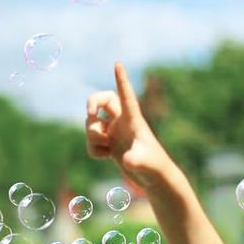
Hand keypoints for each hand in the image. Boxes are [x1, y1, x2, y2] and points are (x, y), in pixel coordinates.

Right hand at [85, 61, 174, 188]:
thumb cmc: (154, 168)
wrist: (153, 179)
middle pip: (103, 99)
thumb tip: (128, 159)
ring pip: (92, 124)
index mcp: (133, 120)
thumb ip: (136, 159)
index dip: (121, 80)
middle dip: (92, 102)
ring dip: (91, 135)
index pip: (126, 95)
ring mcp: (114, 133)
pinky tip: (106, 157)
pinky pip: (91, 142)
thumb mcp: (145, 164)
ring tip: (105, 149)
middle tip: (90, 113)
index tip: (118, 64)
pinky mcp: (109, 144)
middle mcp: (122, 122)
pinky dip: (93, 150)